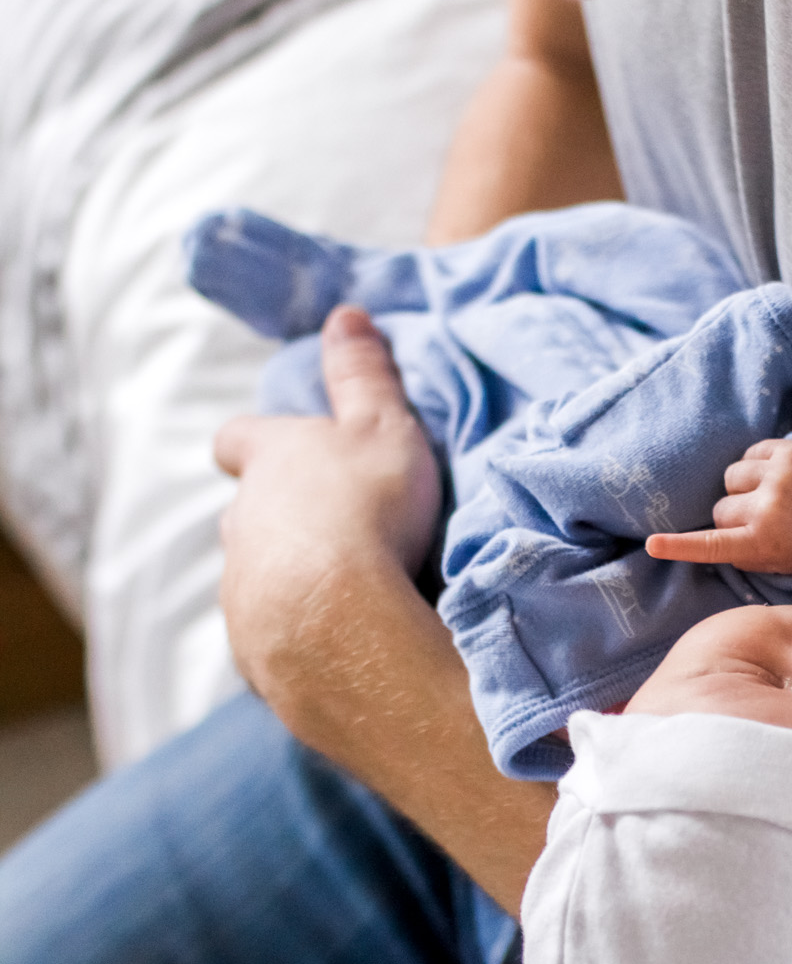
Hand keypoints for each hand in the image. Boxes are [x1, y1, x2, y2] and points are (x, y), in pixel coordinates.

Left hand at [213, 307, 442, 728]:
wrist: (341, 624)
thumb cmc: (367, 508)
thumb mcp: (381, 425)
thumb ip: (362, 373)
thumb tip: (346, 313)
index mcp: (268, 462)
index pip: (238, 440)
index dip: (254, 443)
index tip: (278, 449)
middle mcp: (240, 524)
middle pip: (245, 514)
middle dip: (279, 518)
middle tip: (332, 527)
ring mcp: (240, 591)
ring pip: (256, 576)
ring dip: (290, 579)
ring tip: (346, 593)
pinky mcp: (253, 650)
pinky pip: (272, 634)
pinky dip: (300, 633)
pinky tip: (341, 641)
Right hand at [645, 438, 791, 575]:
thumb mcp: (775, 562)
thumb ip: (740, 550)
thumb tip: (707, 529)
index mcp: (764, 543)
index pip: (712, 545)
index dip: (679, 546)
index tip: (653, 544)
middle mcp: (768, 509)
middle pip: (719, 508)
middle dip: (733, 515)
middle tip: (763, 521)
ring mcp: (778, 476)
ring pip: (731, 477)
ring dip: (744, 486)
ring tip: (771, 495)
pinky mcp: (788, 451)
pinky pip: (749, 454)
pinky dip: (758, 465)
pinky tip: (778, 477)